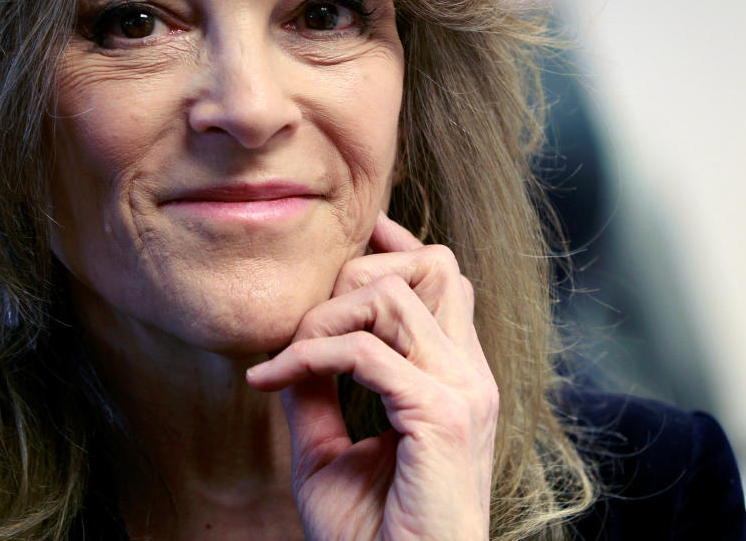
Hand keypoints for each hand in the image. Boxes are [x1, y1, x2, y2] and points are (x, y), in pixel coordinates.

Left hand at [246, 213, 497, 539]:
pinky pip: (362, 351)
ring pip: (390, 297)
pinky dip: (309, 355)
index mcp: (457, 379)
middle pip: (428, 267)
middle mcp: (469, 377)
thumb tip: (290, 346)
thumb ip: (316, 392)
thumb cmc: (373, 535)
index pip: (444, 279)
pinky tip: (276, 379)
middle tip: (303, 327)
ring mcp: (463, 392)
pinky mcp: (442, 415)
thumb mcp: (329, 451)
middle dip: (354, 275)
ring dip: (324, 317)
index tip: (353, 236)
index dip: (398, 246)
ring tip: (288, 358)